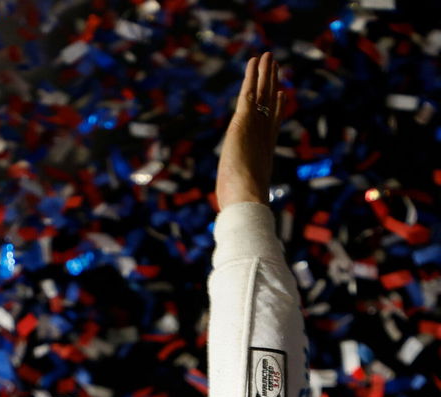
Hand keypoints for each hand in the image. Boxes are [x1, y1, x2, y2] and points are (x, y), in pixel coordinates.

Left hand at [216, 52, 285, 208]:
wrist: (247, 200)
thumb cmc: (244, 206)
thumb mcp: (243, 196)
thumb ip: (244, 196)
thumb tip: (239, 214)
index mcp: (265, 151)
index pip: (273, 125)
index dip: (278, 108)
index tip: (282, 95)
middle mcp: (264, 135)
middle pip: (271, 104)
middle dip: (272, 84)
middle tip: (275, 67)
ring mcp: (256, 128)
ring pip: (262, 94)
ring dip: (264, 74)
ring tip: (267, 56)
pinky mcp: (243, 123)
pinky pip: (249, 93)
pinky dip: (252, 77)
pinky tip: (255, 62)